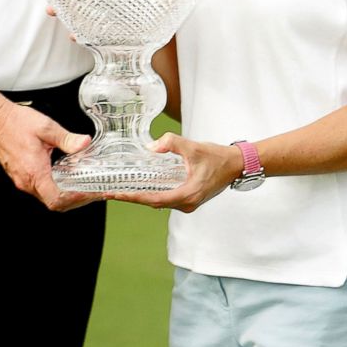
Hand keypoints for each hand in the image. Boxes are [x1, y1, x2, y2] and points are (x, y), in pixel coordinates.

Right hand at [0, 96, 96, 210]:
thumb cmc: (14, 123)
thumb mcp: (46, 127)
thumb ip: (67, 138)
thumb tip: (84, 143)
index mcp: (34, 172)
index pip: (56, 200)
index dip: (76, 199)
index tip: (90, 192)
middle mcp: (27, 181)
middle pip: (55, 202)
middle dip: (76, 199)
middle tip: (92, 191)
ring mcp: (22, 180)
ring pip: (47, 196)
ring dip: (66, 194)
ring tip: (83, 184)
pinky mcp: (20, 176)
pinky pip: (40, 188)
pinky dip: (55, 186)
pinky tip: (65, 175)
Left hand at [107, 132, 242, 213]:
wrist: (236, 165)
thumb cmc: (218, 157)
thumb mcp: (193, 147)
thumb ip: (171, 143)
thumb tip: (151, 147)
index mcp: (187, 194)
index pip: (153, 199)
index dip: (132, 197)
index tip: (115, 194)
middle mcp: (187, 203)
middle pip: (153, 202)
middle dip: (131, 197)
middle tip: (110, 192)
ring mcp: (189, 203)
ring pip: (159, 202)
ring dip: (141, 196)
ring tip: (121, 190)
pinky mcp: (190, 199)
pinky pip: (167, 198)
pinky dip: (152, 194)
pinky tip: (141, 186)